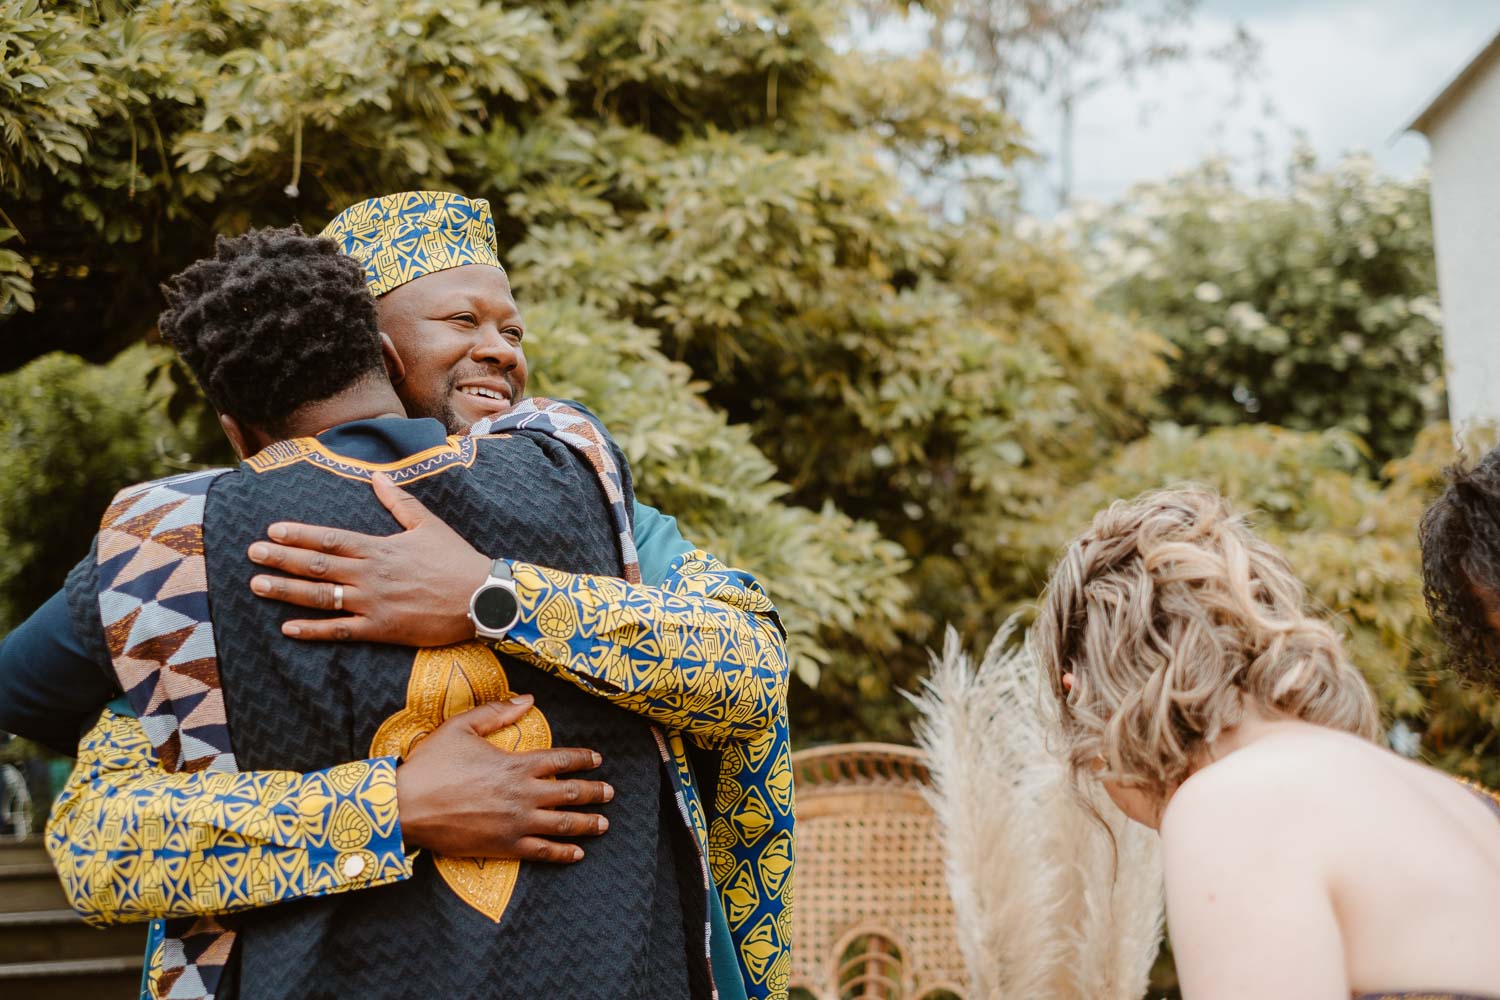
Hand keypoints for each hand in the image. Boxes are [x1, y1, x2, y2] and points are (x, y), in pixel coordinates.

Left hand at [247, 472, 490, 644]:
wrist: (482, 597)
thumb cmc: (456, 559)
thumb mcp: (428, 524)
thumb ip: (398, 502)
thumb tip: (377, 477)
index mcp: (380, 547)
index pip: (330, 539)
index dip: (299, 535)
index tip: (272, 531)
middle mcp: (370, 574)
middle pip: (317, 565)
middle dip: (280, 559)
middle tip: (252, 555)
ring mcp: (373, 603)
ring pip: (321, 596)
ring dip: (287, 591)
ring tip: (258, 586)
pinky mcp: (381, 629)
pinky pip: (340, 631)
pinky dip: (313, 630)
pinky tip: (288, 628)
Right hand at [394, 695, 612, 860]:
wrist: (406, 806)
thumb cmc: (431, 765)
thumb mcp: (461, 727)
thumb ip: (497, 713)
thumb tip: (528, 699)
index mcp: (516, 763)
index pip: (561, 760)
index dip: (583, 759)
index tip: (597, 759)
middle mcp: (523, 793)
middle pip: (571, 793)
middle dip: (595, 792)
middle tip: (610, 793)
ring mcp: (516, 822)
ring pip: (563, 824)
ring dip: (587, 823)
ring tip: (603, 823)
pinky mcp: (505, 846)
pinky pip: (542, 852)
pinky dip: (563, 854)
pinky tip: (577, 854)